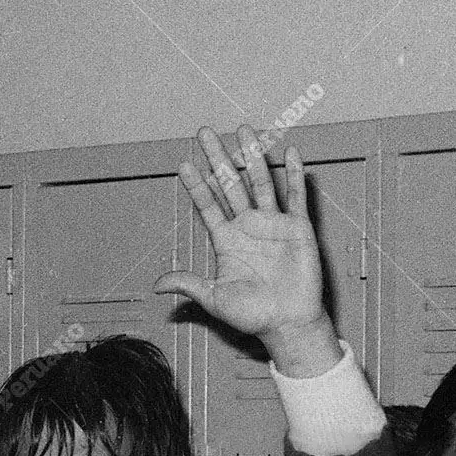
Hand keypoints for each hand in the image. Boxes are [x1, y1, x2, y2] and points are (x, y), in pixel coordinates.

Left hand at [155, 130, 336, 377]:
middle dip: (218, 157)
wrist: (287, 324)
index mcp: (227, 240)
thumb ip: (188, 284)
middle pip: (230, 183)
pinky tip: (289, 153)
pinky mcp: (298, 228)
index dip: (197, 185)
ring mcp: (273, 224)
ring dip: (252, 156)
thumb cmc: (253, 315)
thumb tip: (157, 285)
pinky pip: (296, 197)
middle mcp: (249, 226)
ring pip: (260, 182)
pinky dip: (294, 175)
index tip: (184, 164)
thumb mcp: (214, 299)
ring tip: (243, 130)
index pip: (208, 205)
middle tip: (205, 132)